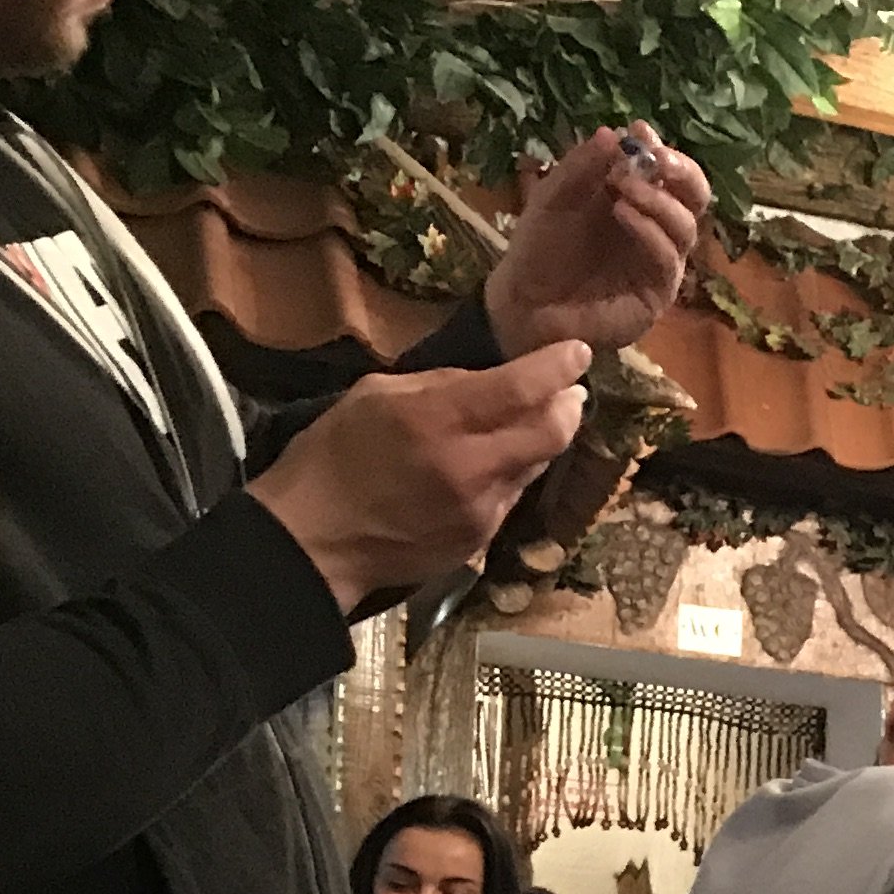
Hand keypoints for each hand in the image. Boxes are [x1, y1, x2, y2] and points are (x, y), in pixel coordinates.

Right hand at [248, 346, 588, 609]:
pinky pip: (513, 496)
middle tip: (570, 390)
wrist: (315, 542)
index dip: (557, 366)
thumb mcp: (375, 395)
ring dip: (541, 439)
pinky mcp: (483, 540)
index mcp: (436, 420)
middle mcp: (470, 467)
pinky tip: (495, 463)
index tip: (578, 351)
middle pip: (551, 433)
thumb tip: (490, 381)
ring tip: (536, 419)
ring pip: (536, 465)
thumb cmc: (332, 457)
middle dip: (568, 407)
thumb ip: (441, 385)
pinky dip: (512, 472)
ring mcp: (482, 510)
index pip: (519, 388)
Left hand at [484, 128, 712, 357]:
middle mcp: (654, 226)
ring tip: (623, 187)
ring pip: (686, 225)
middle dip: (681, 171)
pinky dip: (649, 231)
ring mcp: (660, 260)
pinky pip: (667, 258)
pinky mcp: (658, 292)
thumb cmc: (540, 249)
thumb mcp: (554, 196)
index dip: (661, 149)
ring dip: (658, 199)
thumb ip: (581, 166)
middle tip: (656, 158)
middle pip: (694, 196)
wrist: (527, 303)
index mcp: (634, 198)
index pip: (667, 169)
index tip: (640, 132)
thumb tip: (614, 132)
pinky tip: (622, 214)